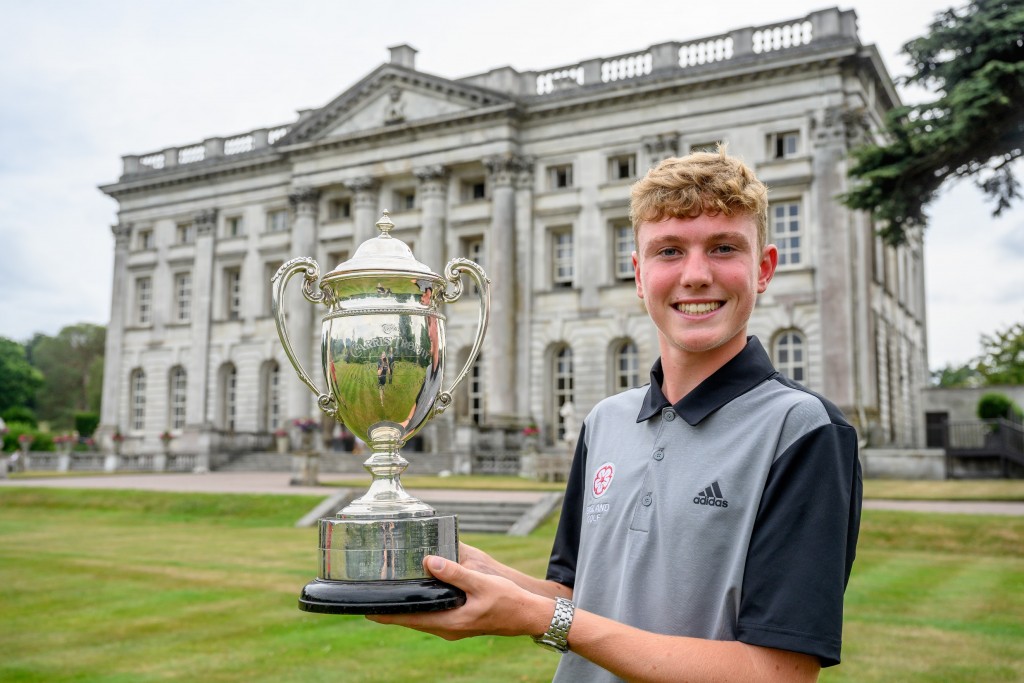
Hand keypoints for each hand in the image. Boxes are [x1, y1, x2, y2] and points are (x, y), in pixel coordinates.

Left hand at [367, 555, 548, 640]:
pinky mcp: (460, 621)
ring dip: (407, 607)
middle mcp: (447, 628)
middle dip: (392, 610)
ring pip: (422, 618)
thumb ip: (455, 573)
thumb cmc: (508, 601)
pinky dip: (422, 605)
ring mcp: (454, 627)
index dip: (387, 614)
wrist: (528, 616)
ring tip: (390, 594)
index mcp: (450, 622)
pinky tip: (419, 593)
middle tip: (372, 596)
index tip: (366, 609)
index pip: (409, 619)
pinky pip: (433, 615)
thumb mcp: (482, 583)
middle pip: (411, 620)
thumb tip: (430, 561)